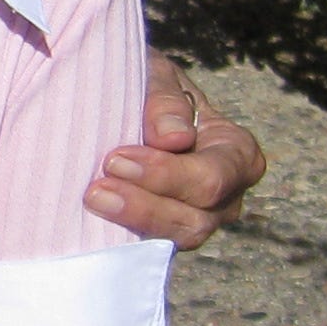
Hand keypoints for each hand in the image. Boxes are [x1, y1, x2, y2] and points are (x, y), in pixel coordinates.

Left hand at [91, 55, 266, 250]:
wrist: (122, 101)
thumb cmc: (148, 86)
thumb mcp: (156, 76)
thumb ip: (166, 100)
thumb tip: (174, 139)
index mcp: (237, 153)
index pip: (214, 176)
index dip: (167, 174)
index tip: (117, 158)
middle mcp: (225, 196)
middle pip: (197, 218)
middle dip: (146, 205)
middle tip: (96, 189)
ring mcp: (196, 220)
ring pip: (174, 240)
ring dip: (132, 223)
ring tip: (93, 200)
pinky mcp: (164, 236)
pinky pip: (149, 249)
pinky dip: (121, 237)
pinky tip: (89, 222)